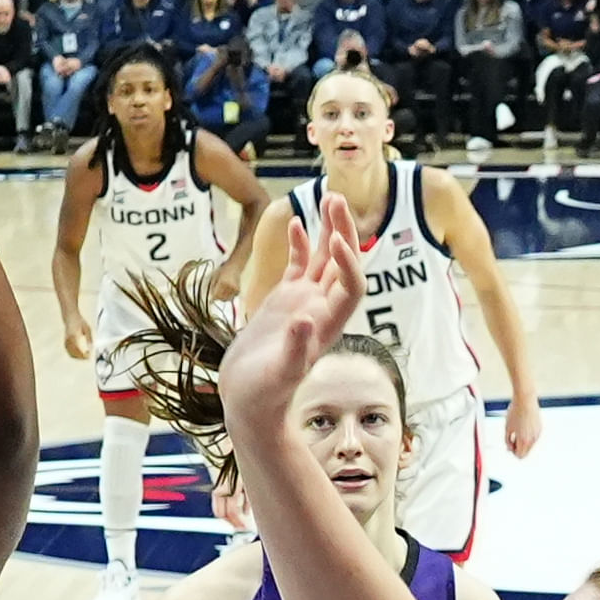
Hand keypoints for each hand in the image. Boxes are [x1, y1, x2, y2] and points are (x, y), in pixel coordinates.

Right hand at [60, 310, 94, 362]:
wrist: (70, 317)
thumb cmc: (80, 322)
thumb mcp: (87, 329)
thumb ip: (89, 339)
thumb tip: (92, 348)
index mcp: (73, 337)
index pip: (77, 350)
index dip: (83, 355)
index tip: (89, 355)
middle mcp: (68, 340)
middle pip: (73, 354)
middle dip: (81, 358)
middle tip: (88, 357)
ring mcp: (66, 342)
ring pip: (71, 354)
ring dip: (78, 357)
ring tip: (86, 356)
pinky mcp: (65, 343)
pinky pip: (69, 352)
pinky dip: (75, 355)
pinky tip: (81, 354)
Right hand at [221, 207, 362, 444]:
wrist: (248, 402)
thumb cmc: (264, 395)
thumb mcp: (279, 375)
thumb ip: (295, 350)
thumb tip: (305, 321)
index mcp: (327, 326)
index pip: (352, 287)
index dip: (349, 263)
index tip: (334, 241)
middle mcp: (321, 310)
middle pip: (344, 264)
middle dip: (343, 232)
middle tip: (336, 198)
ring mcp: (304, 303)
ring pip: (324, 260)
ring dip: (328, 230)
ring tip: (328, 197)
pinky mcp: (285, 302)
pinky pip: (300, 267)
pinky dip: (301, 245)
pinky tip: (296, 222)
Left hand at [498, 383, 541, 458]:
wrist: (526, 400)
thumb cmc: (514, 413)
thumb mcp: (507, 428)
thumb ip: (507, 441)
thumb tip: (510, 449)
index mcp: (524, 440)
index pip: (520, 455)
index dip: (513, 452)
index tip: (509, 444)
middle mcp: (533, 439)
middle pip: (525, 452)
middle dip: (518, 448)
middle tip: (511, 439)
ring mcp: (538, 434)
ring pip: (530, 445)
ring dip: (523, 441)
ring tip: (517, 429)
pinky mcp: (540, 428)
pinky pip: (533, 437)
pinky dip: (527, 435)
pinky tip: (523, 425)